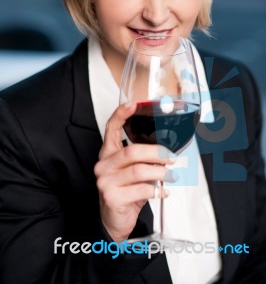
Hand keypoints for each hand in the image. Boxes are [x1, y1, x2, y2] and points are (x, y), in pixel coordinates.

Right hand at [94, 102, 175, 242]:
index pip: (111, 128)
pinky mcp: (112, 197)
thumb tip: (168, 152)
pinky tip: (163, 192)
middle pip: (132, 151)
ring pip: (138, 170)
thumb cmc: (126, 192)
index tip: (133, 104)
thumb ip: (144, 160)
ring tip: (171, 176)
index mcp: (108, 153)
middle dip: (157, 153)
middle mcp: (103, 165)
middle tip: (172, 158)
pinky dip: (156, 190)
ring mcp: (105, 181)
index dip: (121, 115)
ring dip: (160, 173)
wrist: (113, 220)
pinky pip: (141, 190)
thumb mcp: (133, 172)